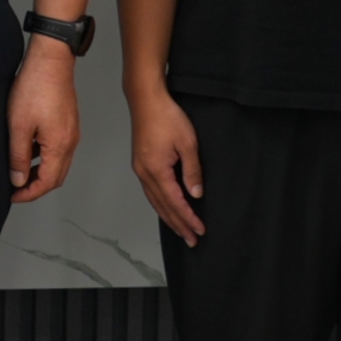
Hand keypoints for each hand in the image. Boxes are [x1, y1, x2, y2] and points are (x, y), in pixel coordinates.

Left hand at [7, 39, 81, 201]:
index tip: (12, 196)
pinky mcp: (67, 123)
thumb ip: (18, 155)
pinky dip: (44, 157)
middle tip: (15, 188)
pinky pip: (58, 149)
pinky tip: (27, 150)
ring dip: (40, 171)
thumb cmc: (35, 88)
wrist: (51, 60)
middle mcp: (70, 142)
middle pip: (56, 176)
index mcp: (60, 146)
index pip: (47, 182)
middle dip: (36, 186)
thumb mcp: (18, 125)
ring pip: (58, 163)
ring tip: (18, 171)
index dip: (29, 193)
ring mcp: (71, 132)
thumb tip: (18, 179)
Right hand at [130, 91, 204, 241]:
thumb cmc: (167, 117)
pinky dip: (160, 204)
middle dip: (178, 225)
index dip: (188, 218)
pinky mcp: (140, 163)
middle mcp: (145, 173)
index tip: (199, 230)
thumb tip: (195, 194)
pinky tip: (166, 208)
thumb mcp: (188, 143)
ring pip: (154, 201)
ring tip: (180, 230)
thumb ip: (192, 171)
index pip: (175, 202)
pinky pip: (150, 191)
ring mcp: (140, 169)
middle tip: (191, 240)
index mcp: (156, 170)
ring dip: (168, 217)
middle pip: (162, 207)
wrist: (146, 100)